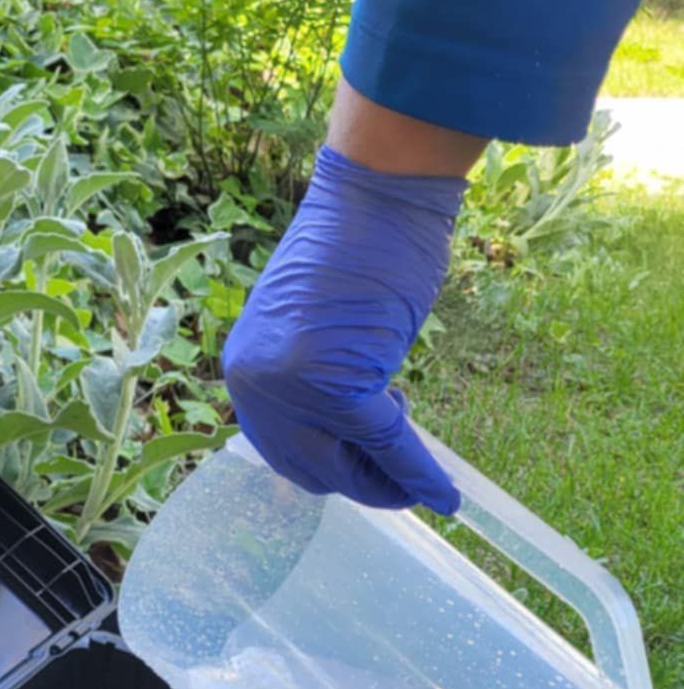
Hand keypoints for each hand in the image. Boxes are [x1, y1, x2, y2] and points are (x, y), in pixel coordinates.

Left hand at [221, 144, 465, 514]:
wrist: (376, 196)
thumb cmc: (358, 246)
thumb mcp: (316, 329)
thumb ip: (313, 380)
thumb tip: (346, 435)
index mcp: (245, 369)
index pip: (283, 449)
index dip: (332, 468)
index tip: (370, 473)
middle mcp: (256, 384)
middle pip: (309, 469)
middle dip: (361, 483)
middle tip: (403, 479)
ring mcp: (290, 387)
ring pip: (345, 466)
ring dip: (388, 481)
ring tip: (418, 468)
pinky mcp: (335, 386)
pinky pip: (384, 446)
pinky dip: (417, 473)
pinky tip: (444, 493)